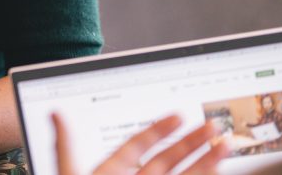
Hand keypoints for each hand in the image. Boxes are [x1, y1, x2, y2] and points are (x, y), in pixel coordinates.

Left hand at [53, 113, 228, 174]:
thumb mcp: (71, 174)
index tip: (179, 115)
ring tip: (225, 145)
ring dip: (206, 163)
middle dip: (191, 142)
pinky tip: (219, 170)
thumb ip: (65, 146)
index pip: (137, 147)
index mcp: (112, 174)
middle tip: (212, 126)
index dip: (158, 130)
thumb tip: (56, 113)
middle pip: (167, 160)